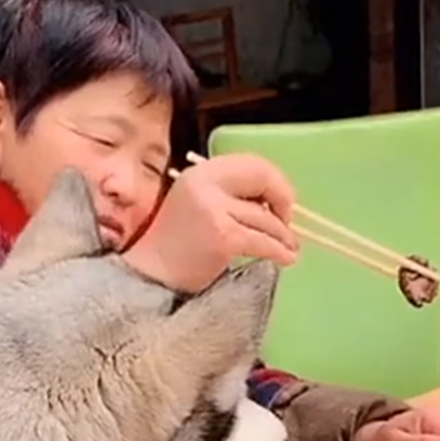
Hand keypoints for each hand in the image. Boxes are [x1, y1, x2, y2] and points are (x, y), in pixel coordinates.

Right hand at [123, 153, 298, 292]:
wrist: (149, 277)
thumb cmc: (176, 247)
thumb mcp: (198, 205)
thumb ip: (229, 195)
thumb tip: (273, 201)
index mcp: (201, 173)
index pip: (251, 163)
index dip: (274, 180)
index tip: (280, 203)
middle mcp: (206, 184)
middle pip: (262, 178)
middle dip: (284, 200)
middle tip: (288, 223)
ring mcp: (214, 210)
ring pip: (265, 217)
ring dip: (284, 235)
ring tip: (290, 248)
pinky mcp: (223, 237)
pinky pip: (262, 241)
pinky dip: (279, 251)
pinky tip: (285, 259)